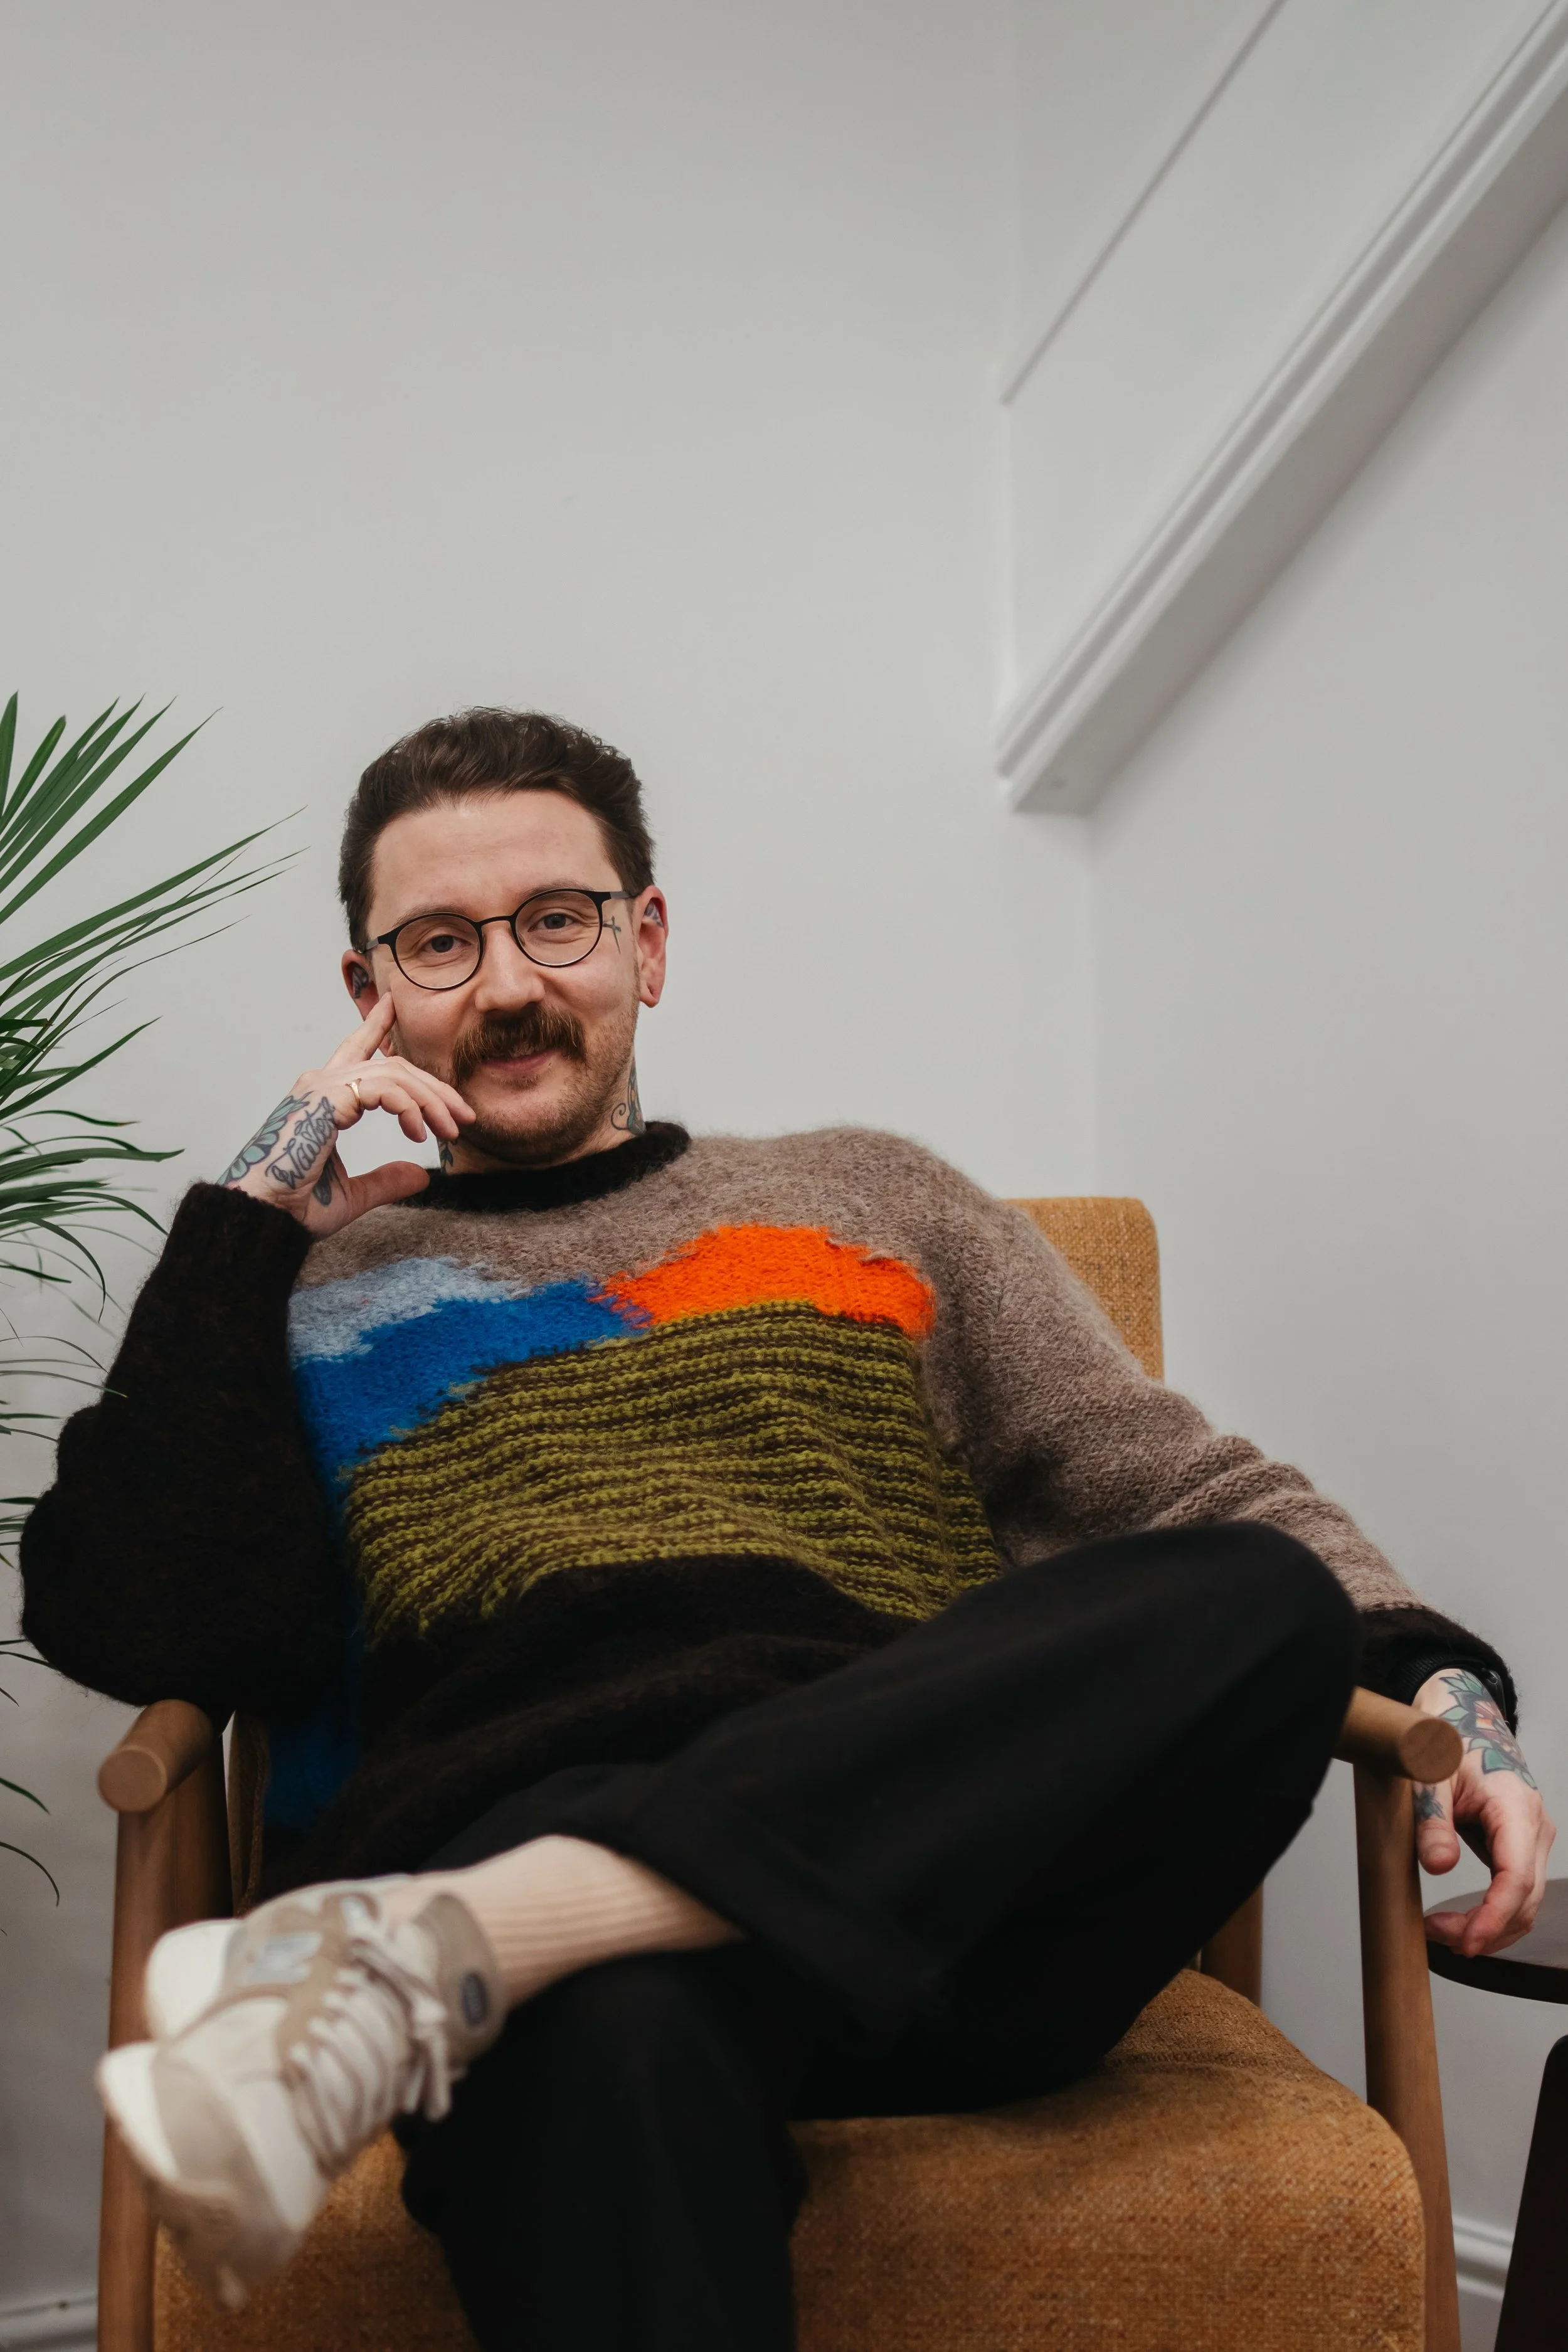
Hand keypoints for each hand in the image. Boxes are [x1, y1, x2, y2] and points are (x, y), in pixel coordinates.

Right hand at [216, 997, 474, 1235]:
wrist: (264, 1218)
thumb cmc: (294, 1207)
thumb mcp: (353, 1195)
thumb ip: (386, 1181)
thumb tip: (421, 1174)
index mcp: (323, 1099)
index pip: (355, 1050)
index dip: (375, 1025)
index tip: (392, 1004)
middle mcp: (321, 1084)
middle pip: (391, 1065)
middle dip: (433, 1087)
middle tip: (463, 1115)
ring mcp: (321, 1088)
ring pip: (394, 1074)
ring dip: (430, 1101)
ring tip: (450, 1131)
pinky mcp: (326, 1099)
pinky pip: (383, 1088)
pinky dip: (409, 1107)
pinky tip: (419, 1133)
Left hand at [1415, 1667, 1554, 1956]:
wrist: (1464, 1720)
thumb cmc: (1447, 1743)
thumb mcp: (1429, 1777)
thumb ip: (1433, 1820)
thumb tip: (1437, 1866)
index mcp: (1516, 1807)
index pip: (1517, 1878)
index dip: (1493, 1917)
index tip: (1464, 1942)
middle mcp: (1534, 1828)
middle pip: (1526, 1900)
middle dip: (1486, 1930)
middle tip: (1438, 1938)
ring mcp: (1533, 1839)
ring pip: (1526, 1903)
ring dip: (1490, 1928)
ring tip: (1442, 1933)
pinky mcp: (1522, 1847)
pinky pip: (1517, 1892)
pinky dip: (1494, 1914)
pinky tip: (1462, 1922)